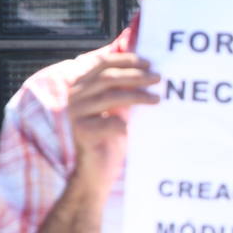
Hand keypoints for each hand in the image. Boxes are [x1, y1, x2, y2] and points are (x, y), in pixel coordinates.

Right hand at [67, 54, 158, 190]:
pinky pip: (110, 122)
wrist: (96, 172)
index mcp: (81, 88)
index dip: (125, 60)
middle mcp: (74, 98)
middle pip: (107, 78)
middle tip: (157, 77)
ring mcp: (75, 115)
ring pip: (110, 97)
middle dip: (135, 75)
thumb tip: (148, 71)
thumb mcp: (118, 108)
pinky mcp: (82, 133)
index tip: (147, 62)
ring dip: (138, 95)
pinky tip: (133, 128)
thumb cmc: (110, 138)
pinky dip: (124, 124)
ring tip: (157, 98)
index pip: (101, 64)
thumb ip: (124, 90)